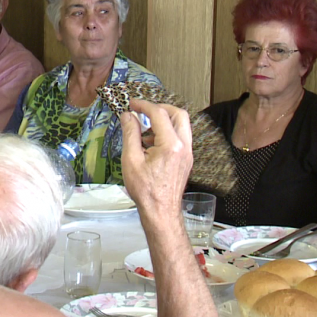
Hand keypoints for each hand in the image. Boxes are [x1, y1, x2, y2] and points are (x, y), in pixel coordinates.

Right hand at [120, 100, 192, 216]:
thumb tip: (128, 116)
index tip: (132, 104)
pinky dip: (167, 134)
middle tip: (144, 111)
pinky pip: (180, 138)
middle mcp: (184, 146)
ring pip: (181, 126)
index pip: (159, 114)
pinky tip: (151, 145)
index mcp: (171, 145)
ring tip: (144, 132)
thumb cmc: (146, 191)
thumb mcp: (131, 160)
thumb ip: (130, 134)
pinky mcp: (187, 160)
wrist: (160, 211)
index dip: (144, 105)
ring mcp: (188, 153)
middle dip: (161, 108)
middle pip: (178, 114)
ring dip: (164, 122)